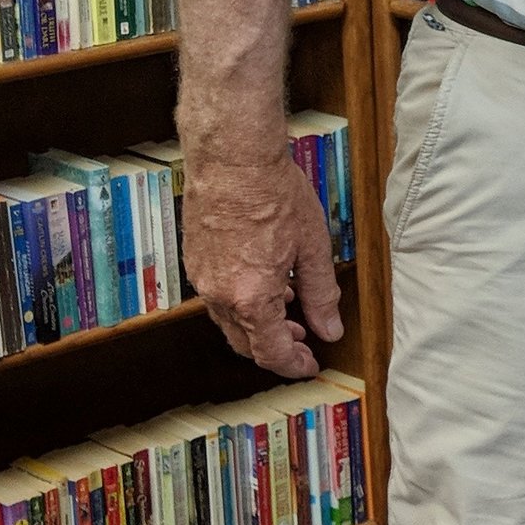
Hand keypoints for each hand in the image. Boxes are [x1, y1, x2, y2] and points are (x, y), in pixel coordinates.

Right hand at [180, 138, 341, 376]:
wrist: (233, 158)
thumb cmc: (274, 194)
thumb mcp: (313, 248)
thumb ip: (321, 295)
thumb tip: (329, 329)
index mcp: (252, 298)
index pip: (271, 353)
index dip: (293, 365)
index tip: (309, 365)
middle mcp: (220, 295)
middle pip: (245, 344)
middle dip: (275, 349)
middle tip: (302, 341)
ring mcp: (202, 278)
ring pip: (229, 321)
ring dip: (257, 325)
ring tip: (288, 308)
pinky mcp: (194, 260)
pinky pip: (217, 297)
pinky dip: (241, 302)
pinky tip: (264, 281)